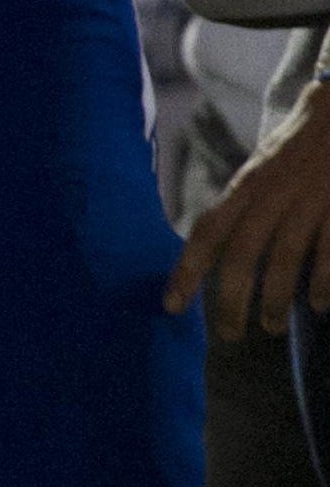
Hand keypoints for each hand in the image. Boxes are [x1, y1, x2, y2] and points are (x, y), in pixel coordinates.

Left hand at [169, 79, 329, 339]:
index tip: (172, 305)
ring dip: (275, 299)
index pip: (206, 232)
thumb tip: (215, 251)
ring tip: (269, 328)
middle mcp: (270, 196)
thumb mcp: (257, 172)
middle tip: (227, 335)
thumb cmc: (293, 150)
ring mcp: (307, 202)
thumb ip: (240, 208)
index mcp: (244, 186)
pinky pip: (328, 253)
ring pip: (284, 259)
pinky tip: (316, 306)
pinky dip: (322, 283)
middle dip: (231, 299)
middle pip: (242, 255)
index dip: (186, 269)